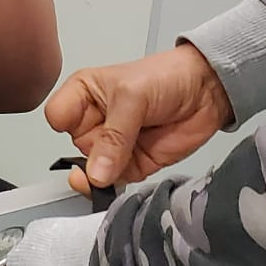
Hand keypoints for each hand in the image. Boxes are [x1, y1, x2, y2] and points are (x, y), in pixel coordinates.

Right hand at [46, 45, 232, 193]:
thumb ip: (113, 136)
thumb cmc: (166, 77)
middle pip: (74, 147)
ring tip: (115, 168)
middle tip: (112, 145)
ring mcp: (113, 146)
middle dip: (90, 153)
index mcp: (84, 93)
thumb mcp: (133, 97)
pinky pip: (114, 183)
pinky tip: (112, 186)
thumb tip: (95, 174)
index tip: (83, 127)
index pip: (57, 115)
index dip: (66, 125)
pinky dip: (113, 188)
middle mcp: (94, 120)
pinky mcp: (133, 165)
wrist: (208, 90)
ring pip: (92, 171)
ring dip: (100, 176)